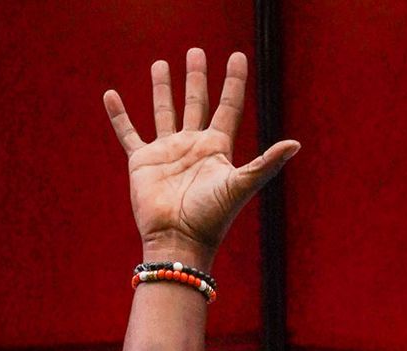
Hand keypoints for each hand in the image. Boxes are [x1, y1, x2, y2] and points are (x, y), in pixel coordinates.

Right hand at [104, 48, 298, 261]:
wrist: (178, 241)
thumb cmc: (211, 218)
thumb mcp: (241, 186)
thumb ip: (266, 164)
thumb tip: (295, 144)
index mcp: (217, 148)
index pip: (228, 106)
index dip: (234, 81)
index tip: (237, 56)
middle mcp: (193, 146)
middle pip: (197, 102)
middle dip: (197, 77)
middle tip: (196, 52)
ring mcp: (167, 152)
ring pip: (165, 110)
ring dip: (163, 87)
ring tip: (161, 63)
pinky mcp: (143, 162)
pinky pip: (128, 133)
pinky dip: (119, 116)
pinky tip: (111, 96)